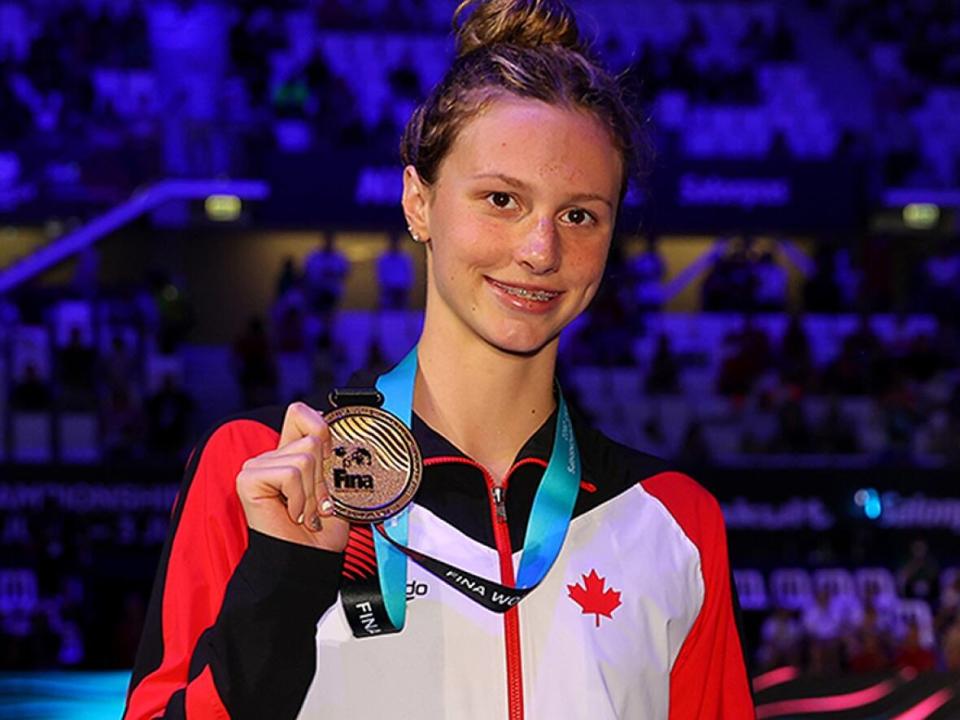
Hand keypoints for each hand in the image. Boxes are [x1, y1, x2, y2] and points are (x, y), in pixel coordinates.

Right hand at [236, 402, 349, 551]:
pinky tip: (292, 514)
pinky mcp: (249, 479)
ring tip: (305, 512)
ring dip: (313, 492)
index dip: (322, 429)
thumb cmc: (321, 532)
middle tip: (316, 503)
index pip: (301, 412)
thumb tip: (331, 427)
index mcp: (289, 454)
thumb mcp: (335, 485)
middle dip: (323, 476)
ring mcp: (257, 467)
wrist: (309, 560)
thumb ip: (330, 455)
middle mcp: (271, 457)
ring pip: (305, 457)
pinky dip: (300, 497)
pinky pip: (291, 473)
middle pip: (312, 438)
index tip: (329, 460)